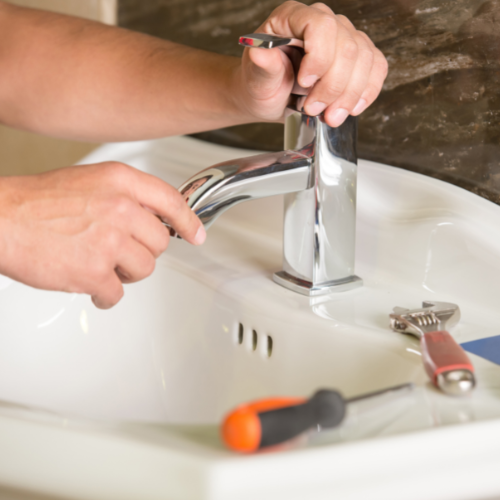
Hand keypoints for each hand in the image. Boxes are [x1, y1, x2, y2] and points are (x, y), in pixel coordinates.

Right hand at [0, 162, 204, 307]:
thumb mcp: (89, 182)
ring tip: (101, 266)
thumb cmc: (37, 203)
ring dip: (126, 274)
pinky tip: (90, 286)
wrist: (0, 219)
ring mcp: (109, 241)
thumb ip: (125, 197)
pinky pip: (118, 293)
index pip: (171, 201)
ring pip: (144, 269)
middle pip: (159, 243)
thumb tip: (153, 219)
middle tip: (119, 252)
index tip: (196, 235)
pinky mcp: (94, 272)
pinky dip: (106, 295)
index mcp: (120, 181)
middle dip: (142, 252)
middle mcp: (120, 208)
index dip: (188, 221)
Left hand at [235, 1, 387, 126]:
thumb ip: (261, 65)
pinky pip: (376, 68)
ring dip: (350, 95)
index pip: (321, 26)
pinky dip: (367, 92)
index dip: (319, 58)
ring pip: (365, 60)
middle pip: (348, 47)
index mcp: (293, 17)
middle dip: (333, 87)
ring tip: (330, 116)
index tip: (305, 84)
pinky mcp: (357, 58)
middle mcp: (322, 22)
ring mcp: (343, 37)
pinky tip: (351, 108)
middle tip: (314, 109)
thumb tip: (261, 54)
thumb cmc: (261, 84)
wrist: (270, 98)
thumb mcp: (255, 78)